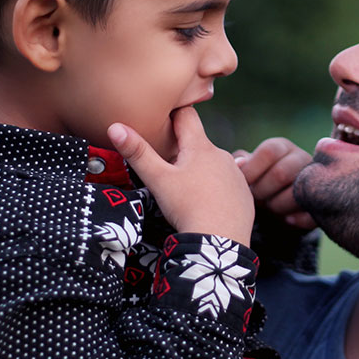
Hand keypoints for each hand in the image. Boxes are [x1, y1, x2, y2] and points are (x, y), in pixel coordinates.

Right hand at [108, 107, 253, 245]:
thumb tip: (115, 127)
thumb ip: (137, 153)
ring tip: (186, 188)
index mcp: (201, 147)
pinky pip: (226, 183)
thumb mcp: (158, 180)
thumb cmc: (187, 208)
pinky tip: (205, 201)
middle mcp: (223, 156)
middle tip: (167, 163)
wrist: (220, 243)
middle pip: (199, 143)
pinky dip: (215, 188)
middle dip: (183, 149)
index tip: (162, 119)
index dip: (173, 114)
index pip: (187, 115)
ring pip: (213, 164)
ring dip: (200, 169)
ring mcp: (236, 175)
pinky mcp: (244, 194)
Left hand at [234, 137, 315, 230]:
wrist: (278, 202)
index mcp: (282, 147)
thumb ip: (239, 165)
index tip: (243, 185)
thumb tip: (238, 163)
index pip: (269, 151)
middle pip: (281, 173)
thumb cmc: (258, 182)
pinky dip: (296, 219)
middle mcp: (301, 158)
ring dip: (277, 206)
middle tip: (255, 199)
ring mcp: (316, 178)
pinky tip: (286, 219)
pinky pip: (311, 213)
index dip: (252, 170)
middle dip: (262, 191)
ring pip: (296, 193)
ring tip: (270, 208)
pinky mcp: (323, 201)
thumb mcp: (247, 170)